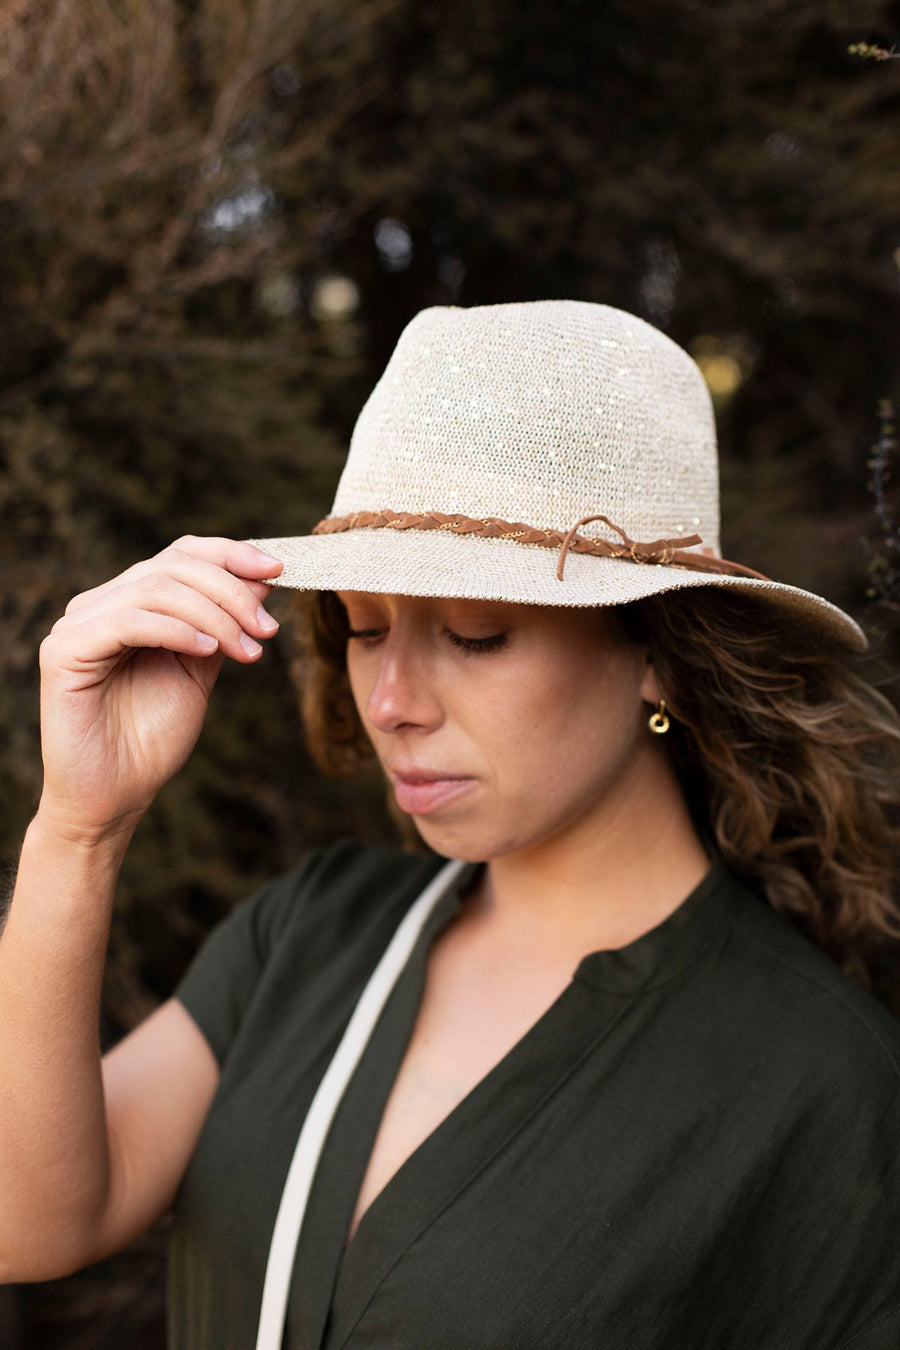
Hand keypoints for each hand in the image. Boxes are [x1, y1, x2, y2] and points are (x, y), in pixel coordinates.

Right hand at [37, 536, 283, 839]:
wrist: (115, 796)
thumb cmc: (151, 739)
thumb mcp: (201, 671)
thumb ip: (223, 625)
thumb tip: (262, 579)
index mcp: (130, 602)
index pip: (182, 554)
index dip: (231, 554)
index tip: (279, 571)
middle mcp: (100, 604)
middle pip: (172, 566)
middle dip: (231, 592)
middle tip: (268, 628)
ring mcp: (77, 624)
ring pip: (155, 589)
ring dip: (214, 615)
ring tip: (247, 650)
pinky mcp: (63, 652)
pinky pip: (127, 622)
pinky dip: (176, 630)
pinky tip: (209, 651)